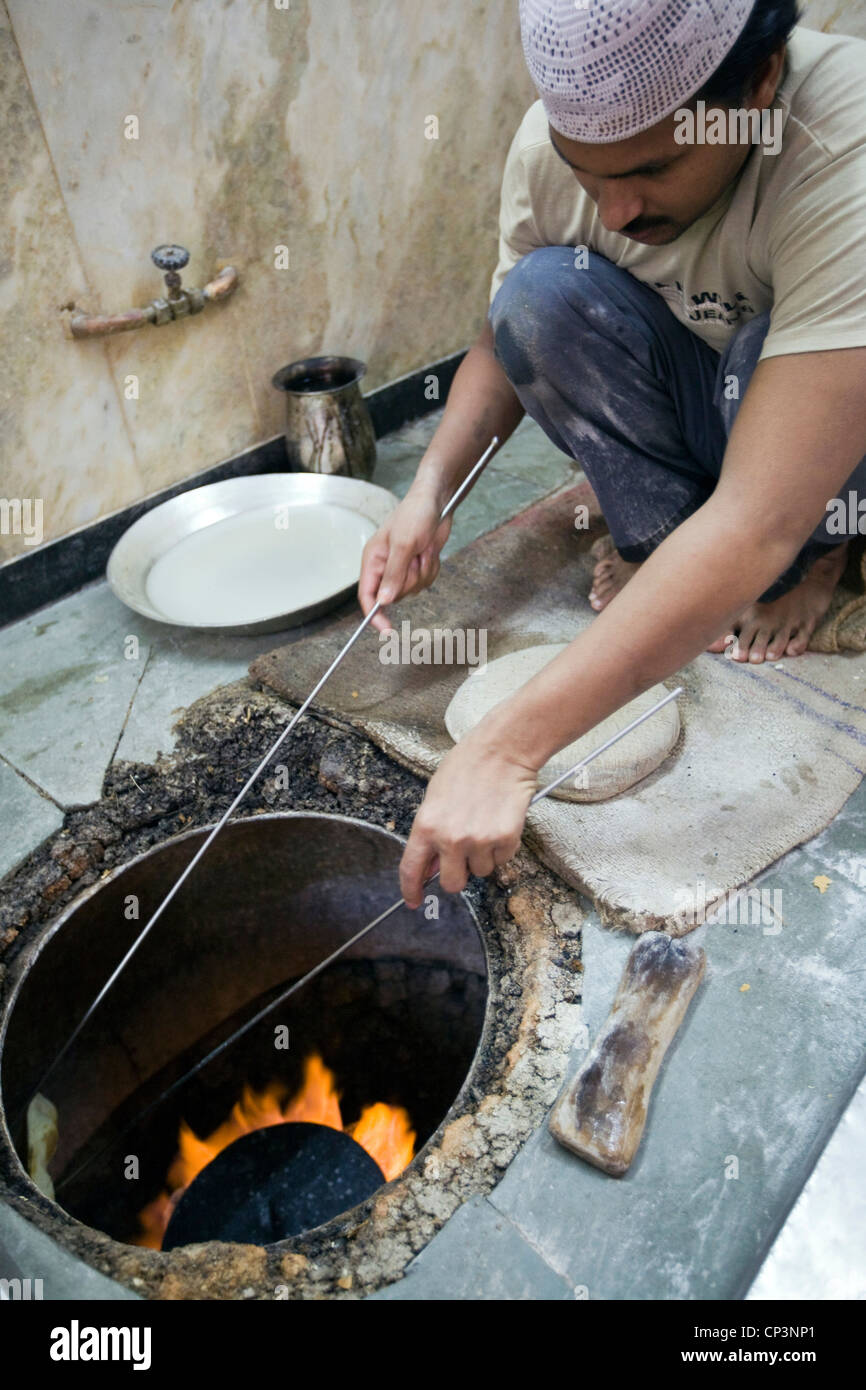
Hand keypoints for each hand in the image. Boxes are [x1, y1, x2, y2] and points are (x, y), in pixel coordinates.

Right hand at [358, 483, 451, 632]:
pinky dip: (432, 568)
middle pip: (395, 595)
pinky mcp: (418, 566)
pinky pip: (427, 581)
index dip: (374, 615)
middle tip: (416, 558)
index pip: (367, 596)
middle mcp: (385, 567)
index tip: (386, 630)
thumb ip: (393, 574)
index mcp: (373, 560)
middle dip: (411, 580)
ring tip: (423, 550)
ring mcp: (403, 567)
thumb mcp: (403, 544)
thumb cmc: (415, 514)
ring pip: (414, 589)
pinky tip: (430, 550)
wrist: (437, 501)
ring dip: (424, 572)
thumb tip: (384, 601)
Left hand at [399, 730, 538, 907]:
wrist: (501, 750)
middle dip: (458, 874)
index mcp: (426, 826)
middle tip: (464, 856)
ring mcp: (479, 840)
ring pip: (481, 871)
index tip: (413, 900)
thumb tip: (432, 863)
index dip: (411, 890)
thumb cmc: (466, 767)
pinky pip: (503, 859)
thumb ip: (431, 833)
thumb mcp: (435, 797)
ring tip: (485, 824)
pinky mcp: (505, 838)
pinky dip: (503, 847)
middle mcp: (451, 839)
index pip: (411, 870)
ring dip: (483, 856)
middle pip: (452, 883)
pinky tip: (500, 821)